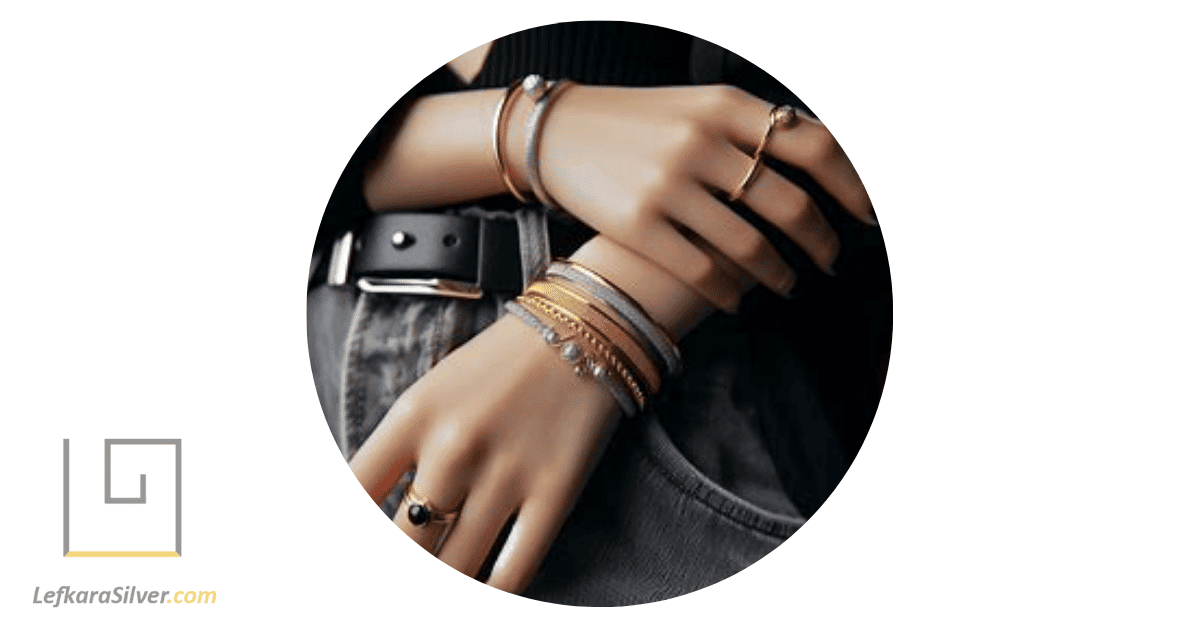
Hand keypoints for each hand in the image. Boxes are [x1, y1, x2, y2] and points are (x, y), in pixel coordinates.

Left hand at [349, 313, 620, 592]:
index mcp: (414, 415)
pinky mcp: (554, 491)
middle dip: (402, 567)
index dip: (348, 532)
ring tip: (445, 580)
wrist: (585, 327)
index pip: (356, 491)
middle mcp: (453, 447)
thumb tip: (380, 518)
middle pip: (406, 542)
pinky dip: (495, 591)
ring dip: (446, 581)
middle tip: (412, 566)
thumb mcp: (434, 392)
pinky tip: (486, 592)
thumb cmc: (501, 364)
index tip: (353, 552)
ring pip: (456, 566)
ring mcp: (506, 472)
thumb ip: (402, 451)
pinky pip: (515, 568)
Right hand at [526, 84, 874, 311]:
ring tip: (788, 284)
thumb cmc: (636, 123)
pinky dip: (732, 292)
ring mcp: (667, 184)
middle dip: (822, 241)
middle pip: (791, 204)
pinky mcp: (637, 225)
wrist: (556, 132)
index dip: (853, 187)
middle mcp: (701, 142)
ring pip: (751, 246)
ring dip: (782, 274)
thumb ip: (753, 128)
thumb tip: (823, 156)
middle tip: (832, 260)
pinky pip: (703, 271)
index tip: (869, 217)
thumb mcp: (696, 106)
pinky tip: (739, 299)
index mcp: (724, 106)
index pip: (815, 147)